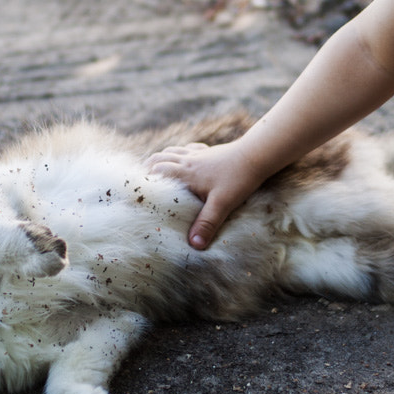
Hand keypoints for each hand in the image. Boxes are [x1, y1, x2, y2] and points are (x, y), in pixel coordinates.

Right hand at [146, 140, 266, 249]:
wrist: (257, 155)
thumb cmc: (239, 179)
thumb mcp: (222, 204)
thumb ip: (207, 223)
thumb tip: (193, 244)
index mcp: (187, 172)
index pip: (158, 171)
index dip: (145, 177)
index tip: (135, 187)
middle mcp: (189, 160)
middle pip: (160, 158)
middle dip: (149, 168)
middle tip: (142, 180)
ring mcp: (199, 155)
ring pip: (172, 151)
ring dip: (162, 159)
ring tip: (156, 169)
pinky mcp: (210, 152)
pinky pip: (189, 149)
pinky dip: (181, 153)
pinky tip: (185, 159)